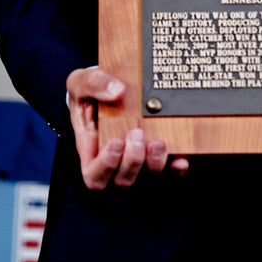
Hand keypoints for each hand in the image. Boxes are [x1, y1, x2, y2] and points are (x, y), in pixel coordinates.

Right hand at [66, 67, 188, 189]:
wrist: (110, 87)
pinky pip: (169, 171)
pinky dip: (175, 168)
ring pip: (147, 177)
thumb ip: (93, 84)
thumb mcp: (81, 81)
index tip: (116, 142)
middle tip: (137, 133)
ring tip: (158, 142)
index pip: (94, 175)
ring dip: (155, 164)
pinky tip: (180, 157)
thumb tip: (116, 91)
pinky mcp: (158, 155)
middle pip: (123, 180)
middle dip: (133, 161)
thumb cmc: (90, 91)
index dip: (105, 166)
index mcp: (92, 150)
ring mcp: (139, 160)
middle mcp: (116, 161)